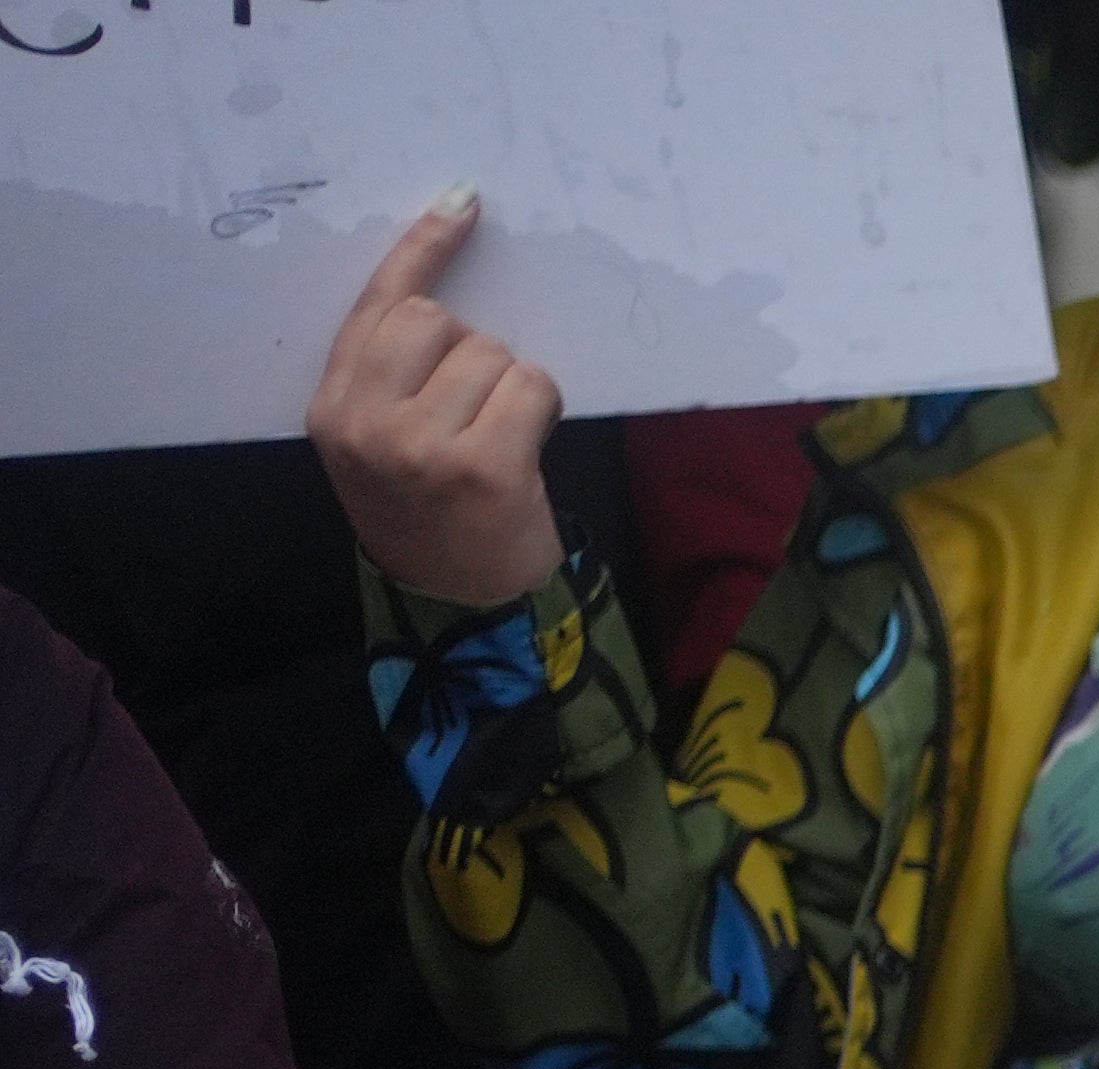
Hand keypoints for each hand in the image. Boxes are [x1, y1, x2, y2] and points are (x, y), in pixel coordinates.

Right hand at [307, 197, 568, 605]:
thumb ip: (391, 374)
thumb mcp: (384, 442)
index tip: (463, 203)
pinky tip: (521, 454)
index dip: (422, 251)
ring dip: (509, 387)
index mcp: (331, 408)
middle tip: (471, 414)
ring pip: (489, 352)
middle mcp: (363, 422)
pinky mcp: (480, 466)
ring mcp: (418, 444)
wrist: (461, 608)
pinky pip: (530, 385)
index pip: (377, 305)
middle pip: (436, 320)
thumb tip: (442, 296)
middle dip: (470, 352)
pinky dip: (539, 409)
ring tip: (494, 443)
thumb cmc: (434, 515)